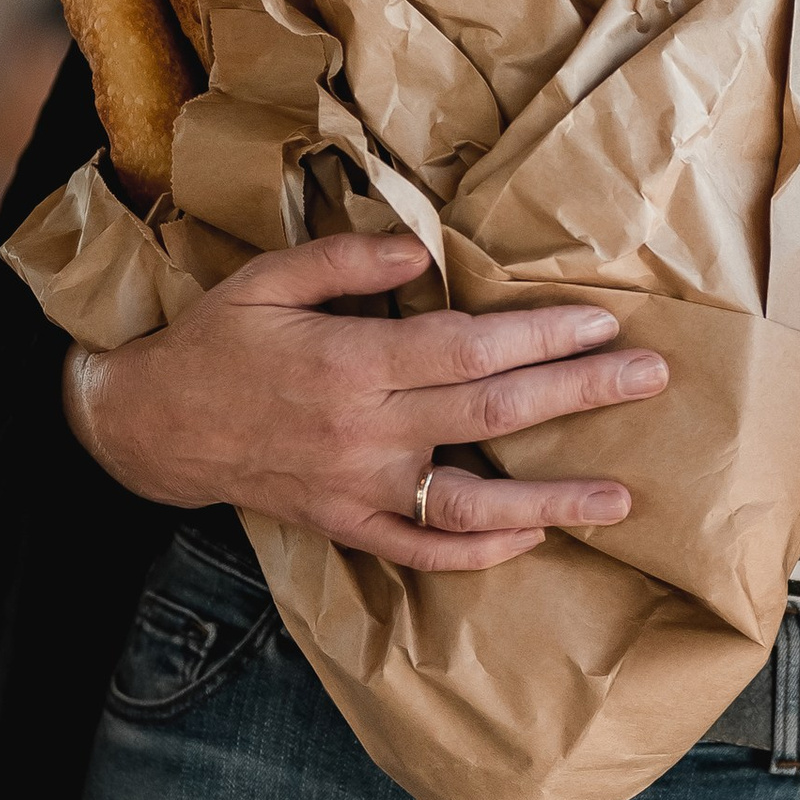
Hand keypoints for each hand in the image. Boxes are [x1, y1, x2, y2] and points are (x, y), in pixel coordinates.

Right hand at [62, 231, 668, 570]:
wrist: (150, 426)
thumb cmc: (215, 341)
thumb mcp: (268, 280)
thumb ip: (348, 261)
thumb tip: (421, 247)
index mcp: (351, 363)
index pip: (468, 352)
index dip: (540, 337)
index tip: (602, 324)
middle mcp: (365, 433)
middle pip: (492, 416)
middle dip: (578, 394)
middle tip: (649, 379)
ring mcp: (359, 489)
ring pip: (471, 505)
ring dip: (552, 502)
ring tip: (621, 500)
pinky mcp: (346, 526)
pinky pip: (422, 551)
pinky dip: (480, 553)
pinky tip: (532, 539)